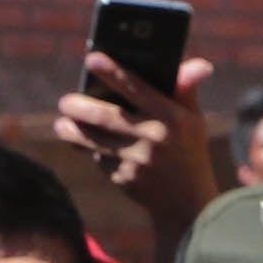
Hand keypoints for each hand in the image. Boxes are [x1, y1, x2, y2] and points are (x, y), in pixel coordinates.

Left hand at [55, 50, 217, 224]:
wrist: (188, 203)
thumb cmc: (188, 150)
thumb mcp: (192, 120)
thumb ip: (185, 90)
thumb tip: (200, 65)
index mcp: (171, 117)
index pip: (136, 88)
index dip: (112, 73)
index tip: (92, 59)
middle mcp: (153, 138)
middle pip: (106, 117)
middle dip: (80, 107)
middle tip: (65, 102)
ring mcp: (138, 161)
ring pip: (95, 141)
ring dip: (74, 131)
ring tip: (62, 124)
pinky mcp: (125, 179)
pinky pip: (101, 160)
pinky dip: (93, 151)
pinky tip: (88, 146)